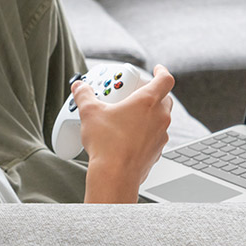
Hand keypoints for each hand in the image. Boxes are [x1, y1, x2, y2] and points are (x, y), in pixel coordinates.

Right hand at [75, 65, 174, 201]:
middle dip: (153, 94)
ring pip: (161, 118)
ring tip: (128, 117)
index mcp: (147, 102)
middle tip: (135, 95)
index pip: (165, 79)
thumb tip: (80, 88)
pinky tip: (128, 137)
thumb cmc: (108, 145)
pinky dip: (146, 132)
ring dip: (149, 114)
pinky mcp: (157, 151)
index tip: (157, 69)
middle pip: (165, 99)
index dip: (161, 71)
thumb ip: (85, 96)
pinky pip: (155, 136)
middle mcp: (159, 117)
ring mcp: (161, 135)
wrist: (115, 175)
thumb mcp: (90, 113)